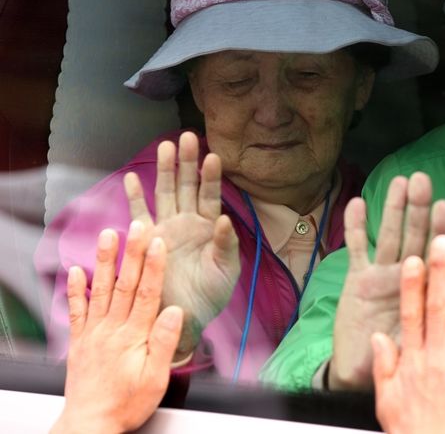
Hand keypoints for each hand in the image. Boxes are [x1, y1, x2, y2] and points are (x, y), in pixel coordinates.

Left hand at [51, 222, 183, 433]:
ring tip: (107, 235)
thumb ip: (164, 343)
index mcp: (134, 336)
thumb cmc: (126, 404)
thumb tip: (174, 311)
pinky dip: (75, 290)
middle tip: (137, 226)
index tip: (159, 242)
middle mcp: (111, 329)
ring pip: (101, 290)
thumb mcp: (155, 379)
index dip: (154, 266)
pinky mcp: (80, 341)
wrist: (89, 423)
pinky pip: (76, 311)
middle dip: (132, 252)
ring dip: (105, 261)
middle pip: (125, 284)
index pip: (147, 293)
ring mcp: (93, 333)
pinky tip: (76, 271)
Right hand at [124, 132, 239, 359]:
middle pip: (187, 185)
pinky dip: (135, 196)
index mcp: (210, 227)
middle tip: (187, 136)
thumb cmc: (212, 295)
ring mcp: (167, 228)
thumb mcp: (226, 270)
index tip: (214, 155)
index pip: (211, 195)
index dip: (212, 176)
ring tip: (165, 145)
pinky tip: (132, 177)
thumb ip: (226, 244)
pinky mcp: (147, 239)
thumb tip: (226, 218)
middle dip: (187, 161)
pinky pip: (140, 213)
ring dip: (164, 170)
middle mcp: (188, 222)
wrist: (184, 317)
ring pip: (165, 192)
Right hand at [329, 172, 444, 389]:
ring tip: (399, 182)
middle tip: (422, 180)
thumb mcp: (434, 349)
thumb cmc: (406, 361)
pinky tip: (357, 203)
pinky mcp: (356, 281)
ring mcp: (380, 277)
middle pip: (412, 237)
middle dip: (417, 209)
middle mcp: (405, 278)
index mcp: (425, 292)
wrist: (364, 375)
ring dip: (392, 209)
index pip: (435, 257)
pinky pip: (356, 249)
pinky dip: (355, 228)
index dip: (439, 231)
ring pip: (388, 236)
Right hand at [371, 235, 444, 433]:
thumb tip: (379, 335)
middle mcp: (435, 356)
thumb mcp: (385, 398)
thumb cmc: (411, 427)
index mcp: (412, 359)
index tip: (415, 260)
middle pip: (438, 308)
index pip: (411, 315)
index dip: (413, 286)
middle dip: (441, 273)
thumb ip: (384, 365)